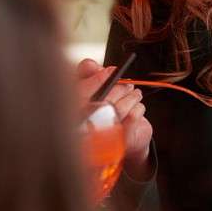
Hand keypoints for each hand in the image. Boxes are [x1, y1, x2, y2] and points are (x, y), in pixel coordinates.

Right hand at [75, 59, 152, 178]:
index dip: (96, 79)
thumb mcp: (99, 93)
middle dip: (119, 88)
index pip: (79, 92)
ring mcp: (101, 140)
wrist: (131, 145)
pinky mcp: (119, 144)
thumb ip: (90, 77)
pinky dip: (138, 109)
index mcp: (73, 114)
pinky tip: (137, 108)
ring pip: (119, 107)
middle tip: (128, 85)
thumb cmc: (110, 117)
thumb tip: (90, 65)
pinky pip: (132, 116)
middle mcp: (82, 130)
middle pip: (102, 99)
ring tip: (135, 94)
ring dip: (132, 97)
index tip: (111, 71)